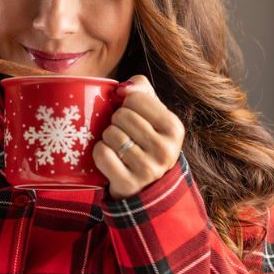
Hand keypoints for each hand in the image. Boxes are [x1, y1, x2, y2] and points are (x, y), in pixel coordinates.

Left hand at [92, 75, 185, 199]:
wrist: (146, 185)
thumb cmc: (146, 140)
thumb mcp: (153, 114)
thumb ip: (141, 90)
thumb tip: (122, 88)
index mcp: (174, 128)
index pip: (135, 99)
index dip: (125, 104)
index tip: (131, 117)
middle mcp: (165, 150)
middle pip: (121, 116)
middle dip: (116, 122)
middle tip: (123, 133)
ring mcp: (148, 169)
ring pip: (111, 134)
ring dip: (108, 138)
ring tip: (118, 147)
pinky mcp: (128, 183)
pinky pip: (102, 154)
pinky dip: (99, 153)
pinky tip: (111, 158)